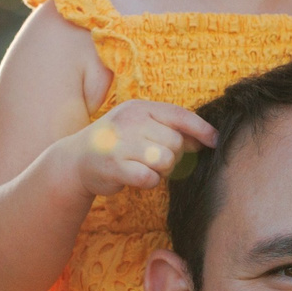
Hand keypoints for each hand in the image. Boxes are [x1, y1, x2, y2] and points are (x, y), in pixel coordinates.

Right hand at [70, 101, 217, 197]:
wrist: (76, 160)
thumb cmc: (117, 144)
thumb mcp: (141, 127)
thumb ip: (170, 130)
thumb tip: (205, 138)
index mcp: (140, 108)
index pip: (178, 115)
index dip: (201, 128)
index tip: (215, 141)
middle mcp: (130, 121)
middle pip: (176, 142)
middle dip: (173, 156)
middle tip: (155, 160)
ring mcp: (120, 143)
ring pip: (165, 160)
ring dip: (161, 170)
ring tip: (144, 167)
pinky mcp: (114, 166)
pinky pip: (149, 177)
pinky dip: (148, 182)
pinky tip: (136, 178)